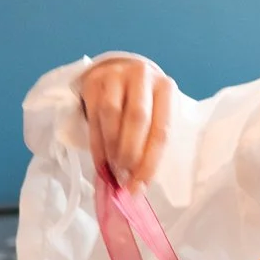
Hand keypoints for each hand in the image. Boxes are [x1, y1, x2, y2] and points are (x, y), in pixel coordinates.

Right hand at [79, 55, 176, 186]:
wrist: (119, 74)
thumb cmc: (143, 103)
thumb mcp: (155, 116)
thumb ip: (150, 144)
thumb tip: (137, 183)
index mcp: (165, 88)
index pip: (161, 129)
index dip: (150, 161)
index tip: (140, 185)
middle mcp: (142, 76)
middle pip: (137, 118)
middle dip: (130, 153)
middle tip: (124, 176)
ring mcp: (116, 75)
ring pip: (111, 114)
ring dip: (111, 147)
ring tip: (113, 167)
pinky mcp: (94, 82)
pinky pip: (93, 116)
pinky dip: (97, 144)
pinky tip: (101, 161)